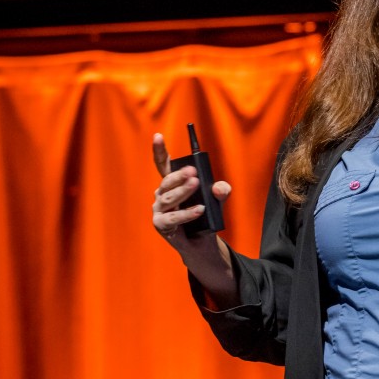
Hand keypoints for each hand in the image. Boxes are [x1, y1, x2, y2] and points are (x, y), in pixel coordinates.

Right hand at [151, 133, 231, 249]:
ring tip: (195, 184)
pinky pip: (173, 218)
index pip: (163, 164)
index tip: (158, 135)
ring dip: (182, 191)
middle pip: (166, 180)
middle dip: (179, 175)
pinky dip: (186, 213)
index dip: (159, 150)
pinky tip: (199, 210)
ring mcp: (159, 209)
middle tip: (192, 171)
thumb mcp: (217, 200)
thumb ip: (221, 190)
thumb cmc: (205, 214)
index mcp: (171, 183)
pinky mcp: (161, 224)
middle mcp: (162, 194)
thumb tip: (219, 188)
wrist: (201, 242)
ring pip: (168, 198)